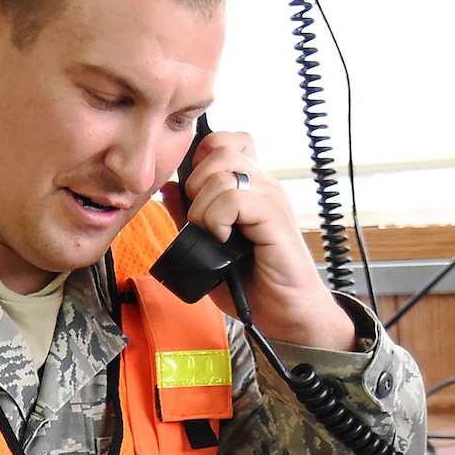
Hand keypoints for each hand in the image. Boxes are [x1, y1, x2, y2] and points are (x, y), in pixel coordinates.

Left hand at [164, 129, 354, 351]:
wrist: (285, 313)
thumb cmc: (251, 282)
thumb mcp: (207, 247)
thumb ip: (189, 217)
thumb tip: (168, 188)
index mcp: (248, 188)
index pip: (226, 141)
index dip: (202, 157)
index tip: (194, 194)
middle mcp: (262, 186)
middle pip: (219, 150)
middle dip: (196, 184)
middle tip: (201, 220)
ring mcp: (271, 200)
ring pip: (223, 173)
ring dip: (204, 208)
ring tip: (212, 235)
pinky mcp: (275, 218)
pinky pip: (234, 199)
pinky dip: (218, 219)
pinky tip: (222, 240)